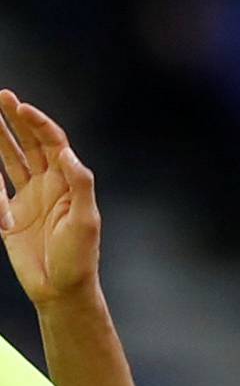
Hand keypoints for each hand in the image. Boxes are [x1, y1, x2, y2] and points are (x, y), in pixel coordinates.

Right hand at [0, 93, 102, 307]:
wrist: (60, 289)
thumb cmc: (79, 257)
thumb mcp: (85, 220)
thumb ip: (79, 184)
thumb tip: (66, 152)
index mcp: (68, 183)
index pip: (52, 144)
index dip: (38, 124)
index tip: (21, 107)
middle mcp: (49, 185)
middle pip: (30, 144)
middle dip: (16, 120)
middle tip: (2, 96)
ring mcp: (28, 198)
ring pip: (10, 159)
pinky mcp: (10, 214)